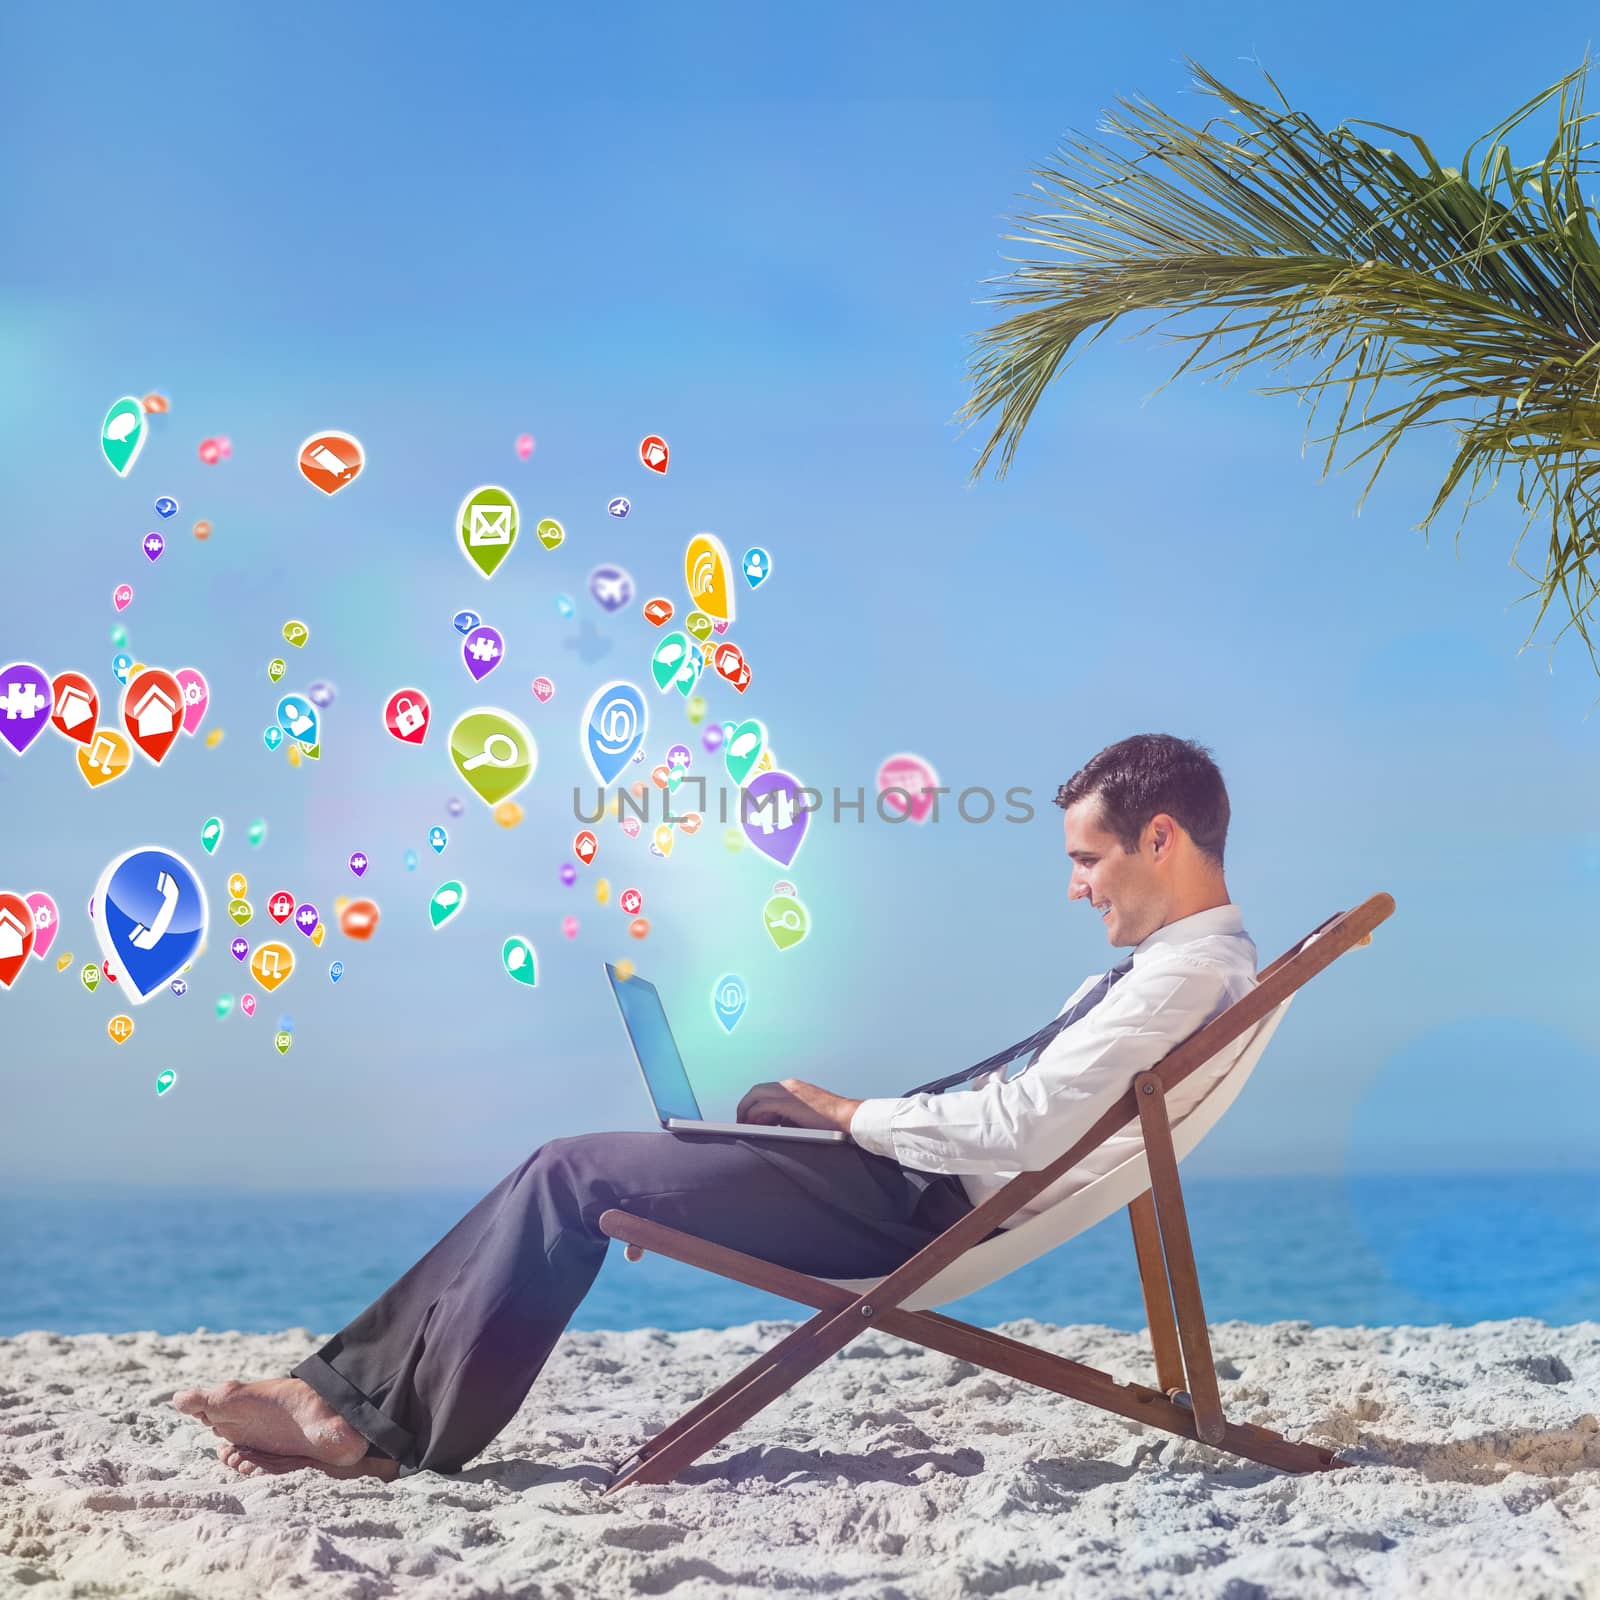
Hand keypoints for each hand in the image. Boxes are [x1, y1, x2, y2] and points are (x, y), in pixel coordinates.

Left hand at [736, 1078, 862, 1134]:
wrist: (846, 1117)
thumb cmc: (830, 1120)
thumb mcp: (805, 1114)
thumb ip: (789, 1115)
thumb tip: (774, 1125)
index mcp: (793, 1086)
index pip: (765, 1090)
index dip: (753, 1104)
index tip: (749, 1118)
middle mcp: (788, 1086)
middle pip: (756, 1090)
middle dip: (745, 1106)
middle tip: (740, 1122)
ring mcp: (788, 1092)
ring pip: (755, 1096)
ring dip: (746, 1111)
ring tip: (743, 1126)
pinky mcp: (789, 1102)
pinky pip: (762, 1106)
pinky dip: (754, 1116)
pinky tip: (753, 1127)